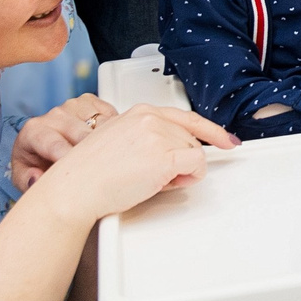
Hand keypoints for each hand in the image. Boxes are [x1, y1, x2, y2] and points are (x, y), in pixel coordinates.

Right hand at [11, 93, 235, 191]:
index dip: (210, 131)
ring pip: (195, 155)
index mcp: (139, 112)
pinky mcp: (164, 156)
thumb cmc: (90, 174)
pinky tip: (165, 183)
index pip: (186, 117)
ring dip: (181, 172)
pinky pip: (197, 166)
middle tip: (156, 177)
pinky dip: (189, 177)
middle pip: (191, 141)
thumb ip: (148, 139)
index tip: (226, 139)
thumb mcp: (120, 143)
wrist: (74, 189)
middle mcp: (151, 118)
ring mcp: (159, 135)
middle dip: (181, 162)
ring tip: (149, 180)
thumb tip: (175, 153)